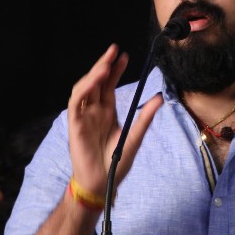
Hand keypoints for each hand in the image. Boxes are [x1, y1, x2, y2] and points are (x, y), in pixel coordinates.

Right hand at [67, 44, 162, 197]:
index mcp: (106, 112)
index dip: (115, 69)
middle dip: (104, 65)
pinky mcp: (75, 124)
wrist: (102, 183)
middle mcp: (94, 110)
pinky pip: (76, 102)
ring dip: (94, 74)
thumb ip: (144, 118)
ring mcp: (83, 116)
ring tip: (106, 63)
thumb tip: (159, 98)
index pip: (109, 85)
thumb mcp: (135, 137)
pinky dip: (83, 89)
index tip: (125, 56)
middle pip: (97, 82)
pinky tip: (94, 80)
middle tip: (114, 50)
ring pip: (85, 87)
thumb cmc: (115, 163)